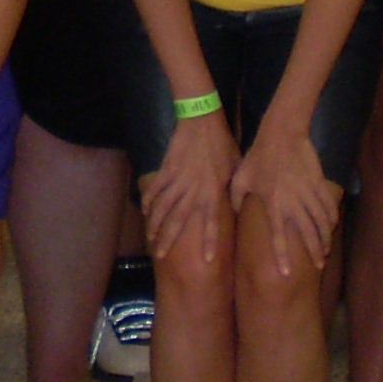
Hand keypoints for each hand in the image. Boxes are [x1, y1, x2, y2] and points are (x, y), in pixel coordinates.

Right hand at [139, 111, 239, 269]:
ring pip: (162, 208)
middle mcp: (193, 190)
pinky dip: (148, 200)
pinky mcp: (166, 170)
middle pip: (177, 221)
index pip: (212, 222)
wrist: (202, 120)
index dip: (210, 242)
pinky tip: (145, 211)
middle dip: (167, 240)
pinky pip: (155, 189)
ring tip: (150, 238)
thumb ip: (235, 189)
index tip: (207, 261)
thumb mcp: (235, 166)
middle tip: (159, 255)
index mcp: (213, 191)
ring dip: (154, 224)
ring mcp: (177, 180)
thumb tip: (237, 207)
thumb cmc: (223, 143)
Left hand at [229, 120, 339, 280]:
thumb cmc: (258, 156)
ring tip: (326, 250)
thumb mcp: (241, 177)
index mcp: (273, 204)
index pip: (278, 236)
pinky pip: (328, 205)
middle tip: (319, 265)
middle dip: (315, 252)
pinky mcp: (319, 183)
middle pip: (307, 233)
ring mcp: (308, 193)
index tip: (286, 274)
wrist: (283, 133)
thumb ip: (236, 199)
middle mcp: (293, 202)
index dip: (282, 256)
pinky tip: (332, 225)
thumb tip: (235, 215)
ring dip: (325, 238)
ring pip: (322, 222)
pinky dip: (332, 217)